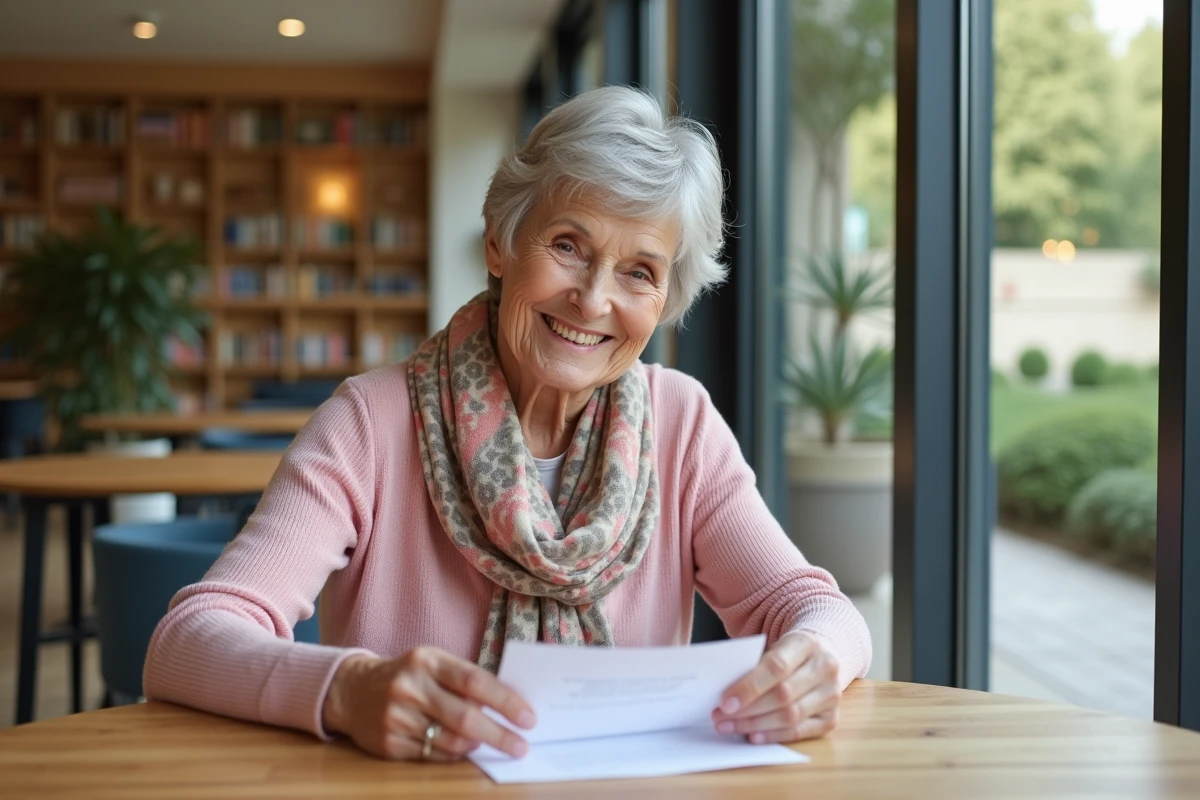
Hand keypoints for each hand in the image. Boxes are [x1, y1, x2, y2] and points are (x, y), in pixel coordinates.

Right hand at [321, 647, 535, 761]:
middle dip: (499, 735)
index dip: (505, 701)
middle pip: (465, 717)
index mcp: (427, 661)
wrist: (352, 691)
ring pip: (451, 742)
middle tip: (521, 746)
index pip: (475, 681)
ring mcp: (397, 717)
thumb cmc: (408, 676)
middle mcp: (410, 688)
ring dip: (475, 745)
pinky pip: (433, 755)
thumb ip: (465, 679)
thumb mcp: (433, 663)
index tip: (528, 718)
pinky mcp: (388, 743)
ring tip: (486, 742)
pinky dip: (452, 755)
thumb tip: (509, 704)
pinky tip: (460, 748)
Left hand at [712, 631, 840, 743]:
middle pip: (783, 695)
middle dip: (747, 710)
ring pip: (791, 716)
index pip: (776, 666)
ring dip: (755, 725)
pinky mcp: (831, 718)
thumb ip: (752, 666)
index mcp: (807, 643)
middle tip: (720, 717)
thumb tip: (724, 695)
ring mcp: (832, 695)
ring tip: (730, 726)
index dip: (749, 687)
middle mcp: (825, 668)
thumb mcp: (771, 647)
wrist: (818, 656)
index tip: (724, 702)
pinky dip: (774, 736)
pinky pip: (800, 732)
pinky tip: (753, 736)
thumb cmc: (786, 654)